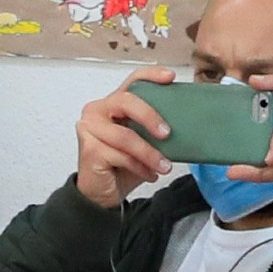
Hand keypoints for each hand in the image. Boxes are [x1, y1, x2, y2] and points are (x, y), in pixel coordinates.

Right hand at [74, 65, 178, 207]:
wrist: (102, 194)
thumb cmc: (122, 166)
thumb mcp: (142, 142)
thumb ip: (152, 129)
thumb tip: (183, 123)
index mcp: (111, 104)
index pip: (130, 81)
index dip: (150, 76)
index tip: (170, 78)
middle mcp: (96, 111)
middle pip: (126, 101)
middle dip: (150, 116)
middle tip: (167, 133)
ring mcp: (89, 129)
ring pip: (126, 136)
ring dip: (150, 154)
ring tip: (165, 167)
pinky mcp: (89, 150)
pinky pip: (122, 156)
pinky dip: (140, 167)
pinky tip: (150, 175)